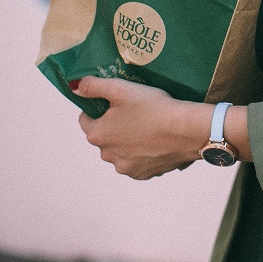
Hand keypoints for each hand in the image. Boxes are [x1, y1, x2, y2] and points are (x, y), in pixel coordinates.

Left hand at [74, 77, 209, 179]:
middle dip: (114, 125)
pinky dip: (142, 152)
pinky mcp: (144, 174)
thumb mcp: (121, 89)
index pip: (86, 119)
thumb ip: (94, 86)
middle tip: (134, 110)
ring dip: (128, 140)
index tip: (115, 101)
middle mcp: (107, 155)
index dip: (98, 108)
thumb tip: (76, 87)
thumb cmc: (154, 108)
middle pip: (104, 136)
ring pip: (120, 150)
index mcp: (98, 135)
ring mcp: (126, 167)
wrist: (186, 130)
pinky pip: (137, 161)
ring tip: (147, 125)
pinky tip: (155, 139)